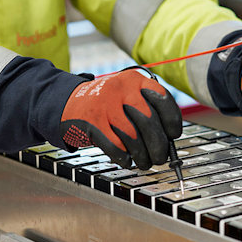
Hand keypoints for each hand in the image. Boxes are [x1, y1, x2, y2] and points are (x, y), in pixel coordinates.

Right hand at [59, 69, 182, 169]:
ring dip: (142, 156)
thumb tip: (168, 138)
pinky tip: (127, 161)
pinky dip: (124, 158)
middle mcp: (121, 89)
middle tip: (160, 157)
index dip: (172, 121)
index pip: (163, 99)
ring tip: (144, 162)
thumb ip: (146, 108)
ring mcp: (105, 104)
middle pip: (149, 122)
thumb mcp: (126, 94)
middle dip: (158, 146)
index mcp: (134, 80)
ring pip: (133, 137)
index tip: (173, 135)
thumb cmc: (105, 103)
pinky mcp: (92, 122)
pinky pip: (115, 146)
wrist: (68, 101)